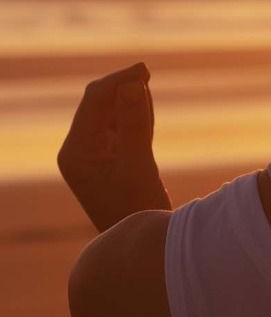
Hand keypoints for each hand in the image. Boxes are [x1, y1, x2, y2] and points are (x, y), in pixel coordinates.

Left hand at [57, 62, 170, 232]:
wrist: (140, 246)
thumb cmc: (137, 209)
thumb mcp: (138, 163)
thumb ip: (135, 122)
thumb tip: (133, 84)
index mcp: (76, 151)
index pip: (94, 101)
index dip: (118, 81)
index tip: (145, 70)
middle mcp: (79, 151)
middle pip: (99, 104)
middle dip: (122, 89)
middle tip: (147, 75)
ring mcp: (93, 156)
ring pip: (110, 114)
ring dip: (130, 101)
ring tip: (147, 96)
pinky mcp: (110, 160)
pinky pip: (120, 128)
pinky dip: (134, 116)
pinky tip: (146, 109)